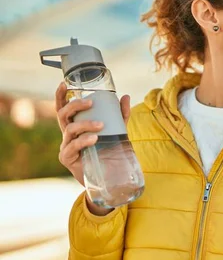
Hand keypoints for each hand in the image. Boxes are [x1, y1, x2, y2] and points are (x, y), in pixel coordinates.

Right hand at [55, 82, 129, 213]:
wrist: (107, 176)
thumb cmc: (107, 150)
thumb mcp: (116, 131)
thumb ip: (120, 115)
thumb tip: (125, 96)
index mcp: (75, 125)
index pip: (63, 108)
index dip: (61, 96)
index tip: (64, 83)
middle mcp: (67, 134)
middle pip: (63, 115)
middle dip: (75, 106)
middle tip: (90, 102)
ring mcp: (66, 146)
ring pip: (69, 130)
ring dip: (85, 124)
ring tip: (101, 125)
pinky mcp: (67, 158)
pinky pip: (72, 147)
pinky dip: (83, 141)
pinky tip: (94, 139)